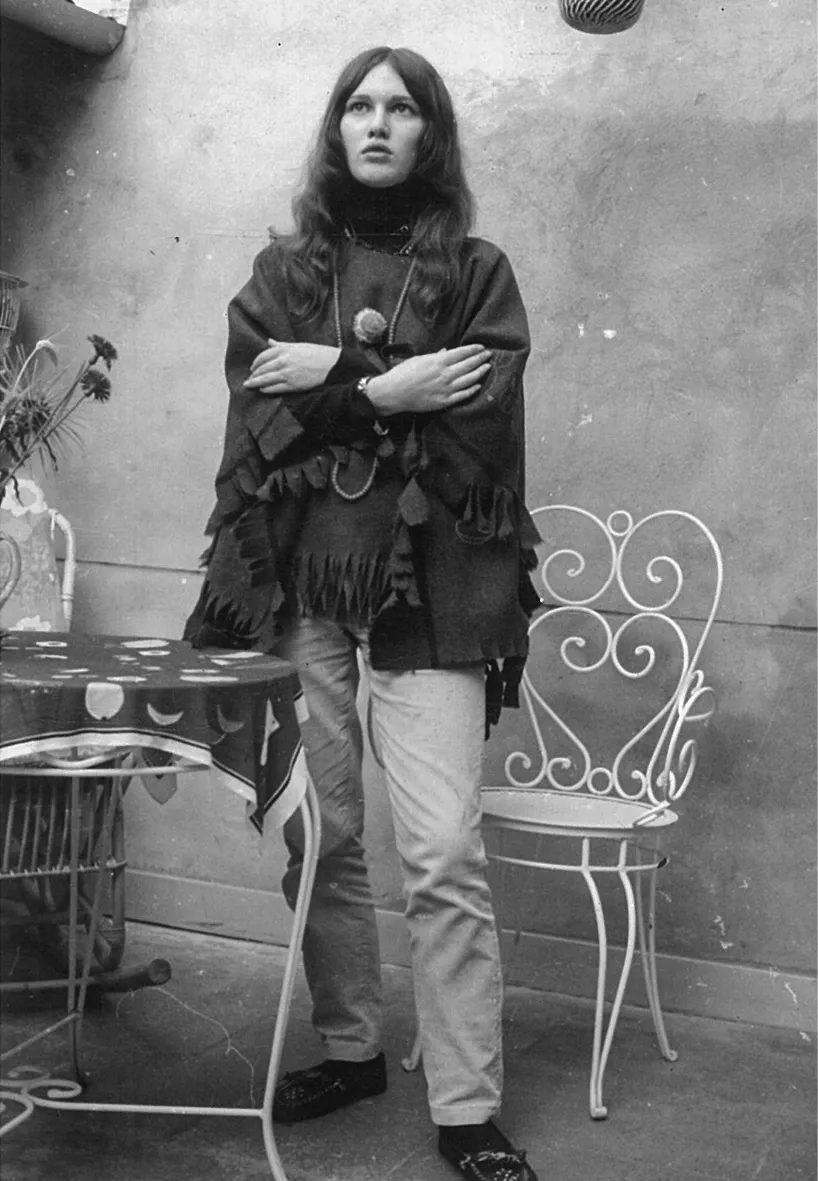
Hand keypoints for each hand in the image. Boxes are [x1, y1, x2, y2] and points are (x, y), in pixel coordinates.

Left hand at [243, 340, 340, 393]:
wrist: (331, 365)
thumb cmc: (317, 353)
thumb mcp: (299, 345)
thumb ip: (282, 345)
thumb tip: (269, 341)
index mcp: (284, 350)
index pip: (263, 356)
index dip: (256, 363)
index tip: (252, 368)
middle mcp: (283, 361)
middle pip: (262, 369)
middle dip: (253, 375)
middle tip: (248, 379)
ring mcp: (287, 373)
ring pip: (265, 379)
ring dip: (255, 383)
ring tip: (249, 386)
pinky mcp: (292, 385)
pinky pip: (274, 388)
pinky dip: (266, 389)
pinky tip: (262, 390)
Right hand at [365, 345, 491, 415]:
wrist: (394, 393)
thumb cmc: (403, 373)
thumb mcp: (419, 359)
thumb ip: (436, 356)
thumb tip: (448, 351)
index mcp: (438, 361)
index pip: (462, 352)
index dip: (474, 349)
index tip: (482, 347)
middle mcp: (444, 374)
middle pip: (469, 364)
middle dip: (481, 359)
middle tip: (489, 355)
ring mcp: (445, 389)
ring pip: (469, 379)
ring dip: (480, 372)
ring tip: (487, 367)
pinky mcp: (444, 401)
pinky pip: (462, 395)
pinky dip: (472, 390)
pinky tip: (478, 385)